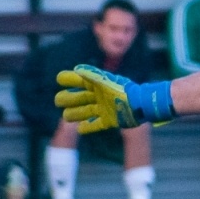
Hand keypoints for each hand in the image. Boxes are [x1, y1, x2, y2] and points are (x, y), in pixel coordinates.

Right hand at [55, 66, 172, 133]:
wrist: (141, 105)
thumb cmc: (124, 91)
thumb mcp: (107, 82)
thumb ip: (92, 75)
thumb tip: (76, 69)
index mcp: (98, 85)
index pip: (80, 81)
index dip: (70, 79)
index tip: (59, 79)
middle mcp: (100, 97)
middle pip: (79, 98)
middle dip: (68, 99)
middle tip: (58, 101)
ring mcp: (104, 109)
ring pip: (86, 111)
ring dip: (75, 113)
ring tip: (65, 116)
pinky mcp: (110, 120)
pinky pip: (96, 124)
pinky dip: (88, 127)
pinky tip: (80, 129)